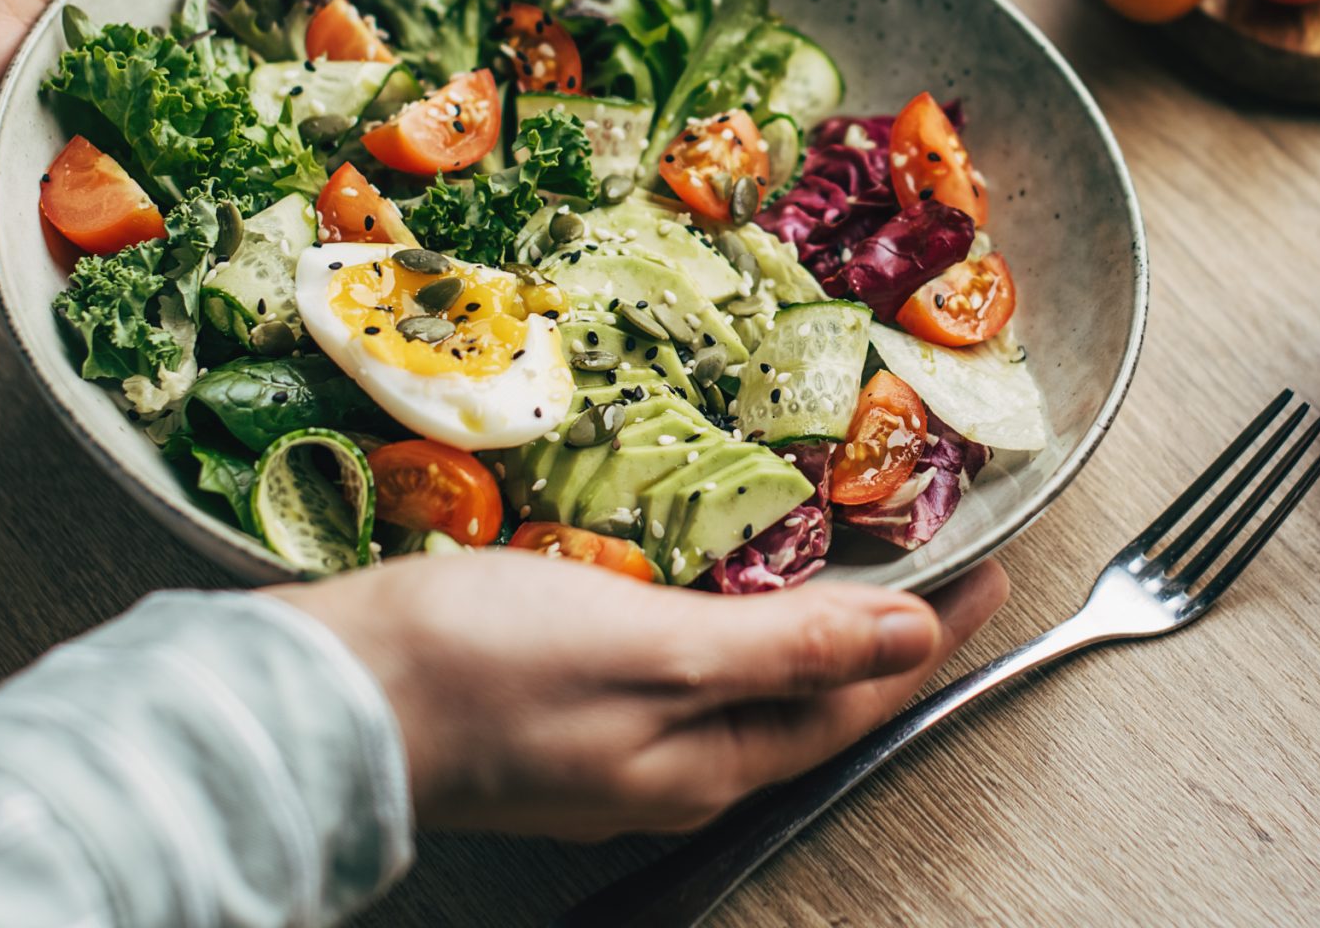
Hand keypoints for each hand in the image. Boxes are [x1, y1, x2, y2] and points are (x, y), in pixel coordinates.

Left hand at [0, 0, 379, 184]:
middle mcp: (177, 23)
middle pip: (283, 49)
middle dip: (347, 64)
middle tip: (430, 75)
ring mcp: (153, 99)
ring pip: (254, 121)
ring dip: (308, 132)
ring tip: (391, 145)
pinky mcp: (120, 163)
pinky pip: (193, 183)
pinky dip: (241, 188)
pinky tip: (312, 195)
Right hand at [275, 550, 1009, 837]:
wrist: (326, 696)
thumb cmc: (486, 668)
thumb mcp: (656, 650)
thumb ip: (786, 645)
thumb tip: (914, 637)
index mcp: (710, 760)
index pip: (858, 696)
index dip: (934, 633)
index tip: (993, 570)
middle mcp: (674, 767)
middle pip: (810, 697)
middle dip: (881, 632)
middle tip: (932, 553)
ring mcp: (615, 744)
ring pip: (746, 683)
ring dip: (805, 621)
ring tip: (841, 553)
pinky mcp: (563, 709)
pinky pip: (680, 664)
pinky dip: (727, 617)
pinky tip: (711, 573)